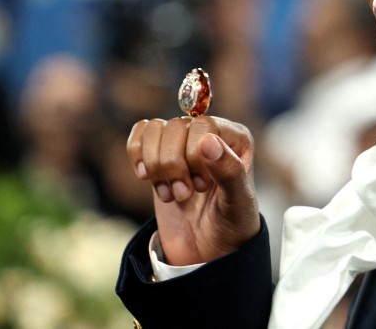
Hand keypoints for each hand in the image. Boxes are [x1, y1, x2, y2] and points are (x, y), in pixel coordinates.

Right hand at [127, 116, 260, 265]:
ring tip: (171, 193)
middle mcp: (210, 134)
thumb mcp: (237, 202)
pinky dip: (138, 157)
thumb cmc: (231, 224)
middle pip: (175, 126)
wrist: (209, 249)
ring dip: (157, 167)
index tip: (202, 186)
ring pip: (155, 129)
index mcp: (235, 138)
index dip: (194, 156)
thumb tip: (208, 141)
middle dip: (173, 166)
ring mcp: (183, 143)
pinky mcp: (161, 154)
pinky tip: (149, 180)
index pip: (203, 125)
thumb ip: (228, 171)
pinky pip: (141, 133)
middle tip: (185, 195)